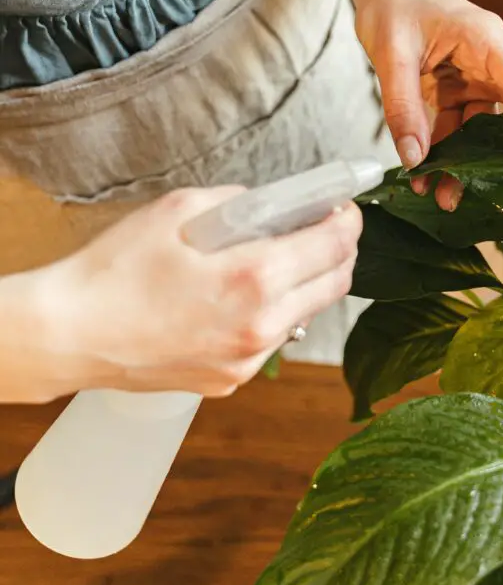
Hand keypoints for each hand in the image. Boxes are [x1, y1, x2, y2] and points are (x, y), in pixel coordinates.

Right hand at [0, 188, 360, 402]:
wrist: (70, 334)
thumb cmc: (115, 271)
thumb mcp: (178, 210)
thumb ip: (238, 203)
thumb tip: (272, 205)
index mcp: (252, 278)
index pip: (333, 245)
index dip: (348, 219)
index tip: (345, 206)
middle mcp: (260, 326)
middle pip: (335, 284)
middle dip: (341, 250)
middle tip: (327, 227)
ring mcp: (247, 360)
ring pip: (307, 314)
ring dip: (309, 283)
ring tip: (282, 257)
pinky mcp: (231, 381)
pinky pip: (273, 340)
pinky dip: (275, 312)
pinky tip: (245, 295)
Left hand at [354, 0, 502, 209]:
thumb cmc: (393, 4)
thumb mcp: (391, 54)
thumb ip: (403, 107)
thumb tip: (415, 159)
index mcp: (486, 41)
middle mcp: (488, 61)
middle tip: (493, 196)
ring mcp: (473, 77)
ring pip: (479, 130)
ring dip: (463, 163)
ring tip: (440, 196)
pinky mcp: (455, 88)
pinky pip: (456, 126)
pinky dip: (442, 150)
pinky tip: (424, 173)